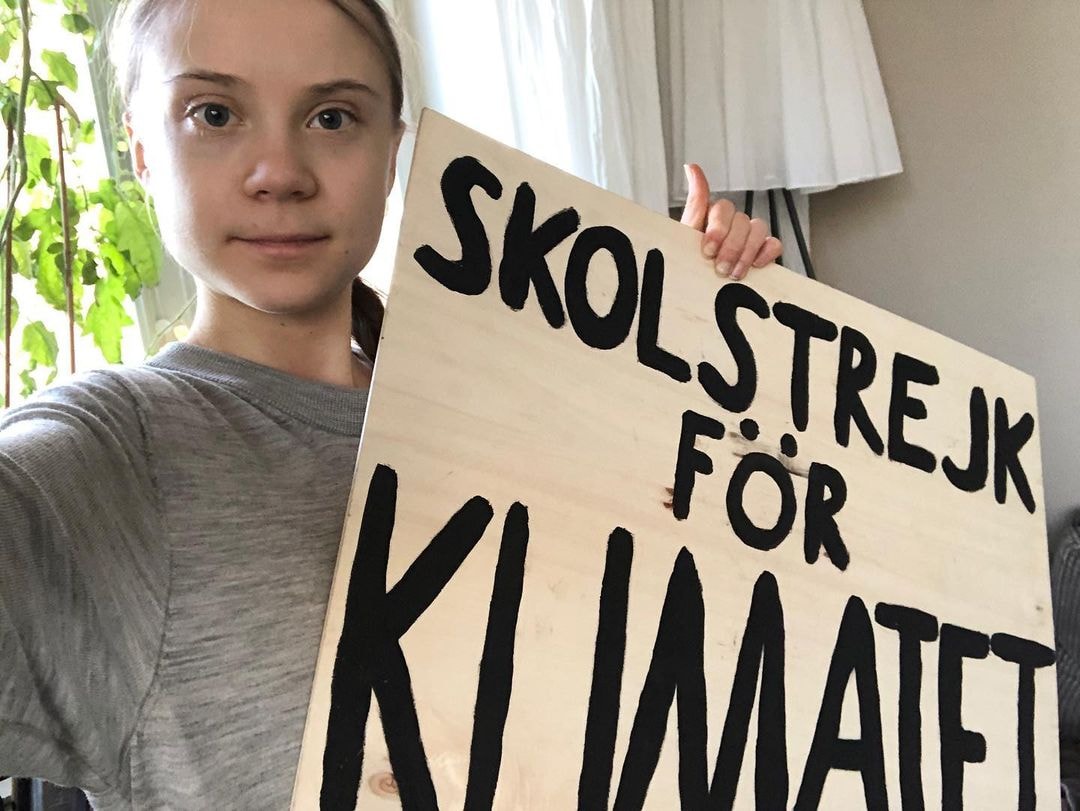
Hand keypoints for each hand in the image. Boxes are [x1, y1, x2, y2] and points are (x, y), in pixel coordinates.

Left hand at [680, 163, 782, 280]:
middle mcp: (731, 224)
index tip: (708, 249)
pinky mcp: (763, 252)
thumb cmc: (690, 265)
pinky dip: (766, 253)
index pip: (722, 208)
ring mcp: (748, 237)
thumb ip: (694, 204)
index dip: (717, 228)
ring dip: (746, 252)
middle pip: (741, 220)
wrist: (698, 293)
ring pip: (758, 229)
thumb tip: (692, 167)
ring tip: (734, 273)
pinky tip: (755, 266)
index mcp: (712, 217)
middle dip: (731, 246)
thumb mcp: (684, 236)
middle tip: (720, 267)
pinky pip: (774, 243)